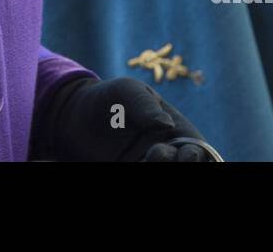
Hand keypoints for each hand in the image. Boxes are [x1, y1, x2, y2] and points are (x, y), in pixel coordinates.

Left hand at [40, 76, 220, 161]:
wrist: (73, 116)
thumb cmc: (108, 97)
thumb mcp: (127, 91)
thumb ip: (144, 104)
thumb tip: (167, 123)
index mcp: (175, 132)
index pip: (199, 150)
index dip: (198, 156)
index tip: (184, 154)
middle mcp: (167, 155)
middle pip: (186, 168)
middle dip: (179, 167)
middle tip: (156, 155)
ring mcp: (147, 166)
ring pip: (164, 176)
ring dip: (160, 173)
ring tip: (139, 162)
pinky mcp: (128, 174)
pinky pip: (141, 182)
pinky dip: (139, 178)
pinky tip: (129, 165)